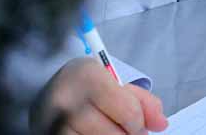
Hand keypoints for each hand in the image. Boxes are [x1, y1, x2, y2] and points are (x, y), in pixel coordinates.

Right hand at [45, 57, 167, 133]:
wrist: (45, 96)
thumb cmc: (84, 88)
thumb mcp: (113, 83)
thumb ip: (142, 101)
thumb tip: (161, 124)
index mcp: (88, 77)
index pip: (130, 114)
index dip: (138, 123)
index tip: (135, 123)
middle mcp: (70, 101)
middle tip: (121, 129)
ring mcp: (58, 125)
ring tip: (105, 130)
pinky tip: (93, 134)